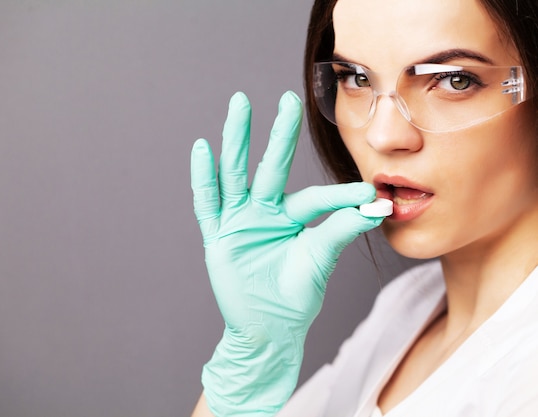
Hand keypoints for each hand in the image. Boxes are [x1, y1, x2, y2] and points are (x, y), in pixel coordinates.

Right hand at [191, 91, 382, 416]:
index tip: (368, 190)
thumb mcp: (321, 259)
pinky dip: (204, 178)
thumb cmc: (296, 298)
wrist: (269, 331)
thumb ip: (341, 229)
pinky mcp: (219, 238)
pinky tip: (203, 150)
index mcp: (289, 218)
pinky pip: (208, 204)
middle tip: (289, 99)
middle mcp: (263, 213)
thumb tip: (376, 206)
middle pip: (270, 167)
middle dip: (278, 134)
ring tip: (241, 104)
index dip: (339, 195)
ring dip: (237, 140)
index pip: (314, 196)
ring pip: (236, 174)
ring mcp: (239, 223)